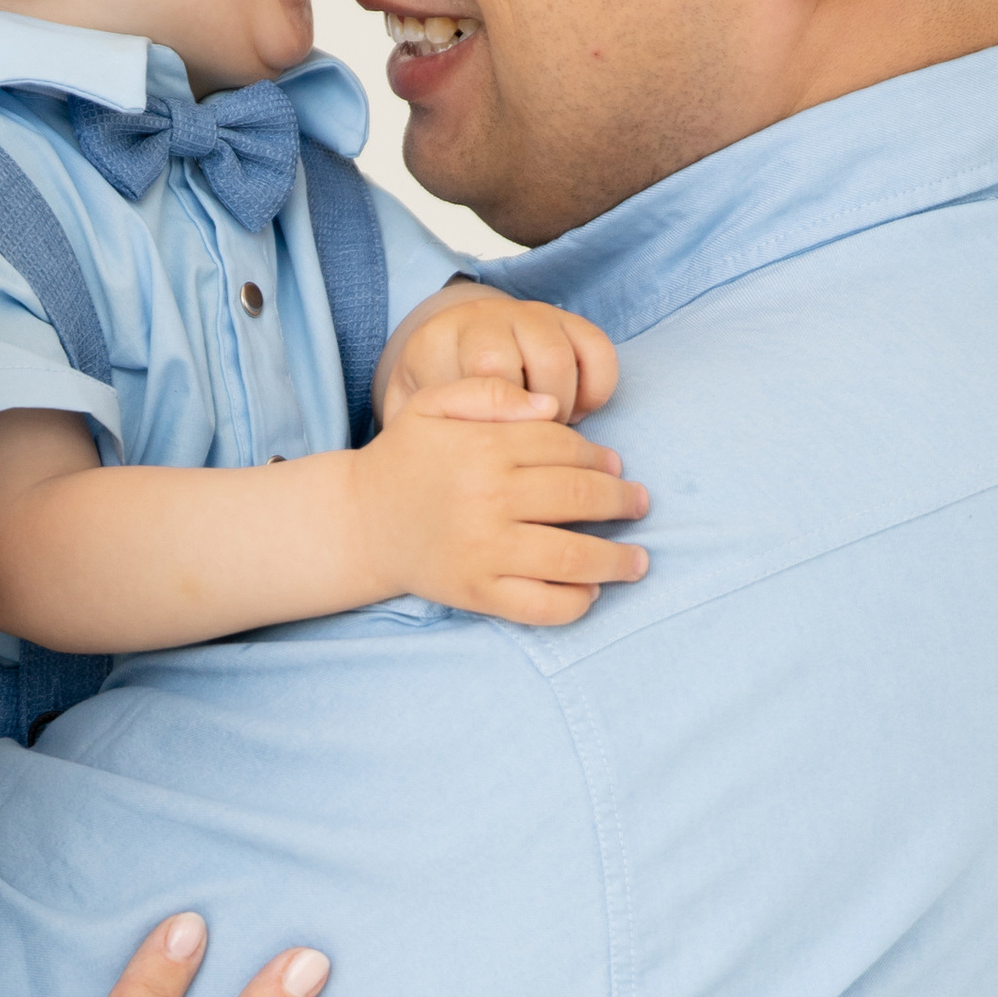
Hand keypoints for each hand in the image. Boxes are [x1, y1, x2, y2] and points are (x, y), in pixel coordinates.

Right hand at [351, 394, 650, 627]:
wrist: (358, 522)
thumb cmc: (405, 459)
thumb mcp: (433, 404)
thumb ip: (489, 391)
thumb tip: (552, 406)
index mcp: (483, 448)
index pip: (564, 447)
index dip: (600, 456)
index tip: (616, 466)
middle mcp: (488, 499)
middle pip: (580, 497)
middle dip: (622, 501)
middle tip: (640, 504)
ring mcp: (485, 550)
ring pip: (573, 556)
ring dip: (617, 560)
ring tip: (639, 560)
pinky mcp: (478, 592)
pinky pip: (542, 605)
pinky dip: (576, 601)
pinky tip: (591, 591)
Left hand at [376, 281, 618, 425]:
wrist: (455, 343)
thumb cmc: (435, 395)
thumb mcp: (410, 411)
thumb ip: (413, 435)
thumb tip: (436, 471)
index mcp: (438, 341)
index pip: (474, 378)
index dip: (495, 422)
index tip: (496, 449)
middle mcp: (485, 319)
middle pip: (512, 366)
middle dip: (521, 420)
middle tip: (521, 448)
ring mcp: (529, 316)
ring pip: (557, 359)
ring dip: (560, 407)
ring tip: (548, 433)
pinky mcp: (570, 321)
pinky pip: (598, 350)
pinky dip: (596, 389)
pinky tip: (579, 411)